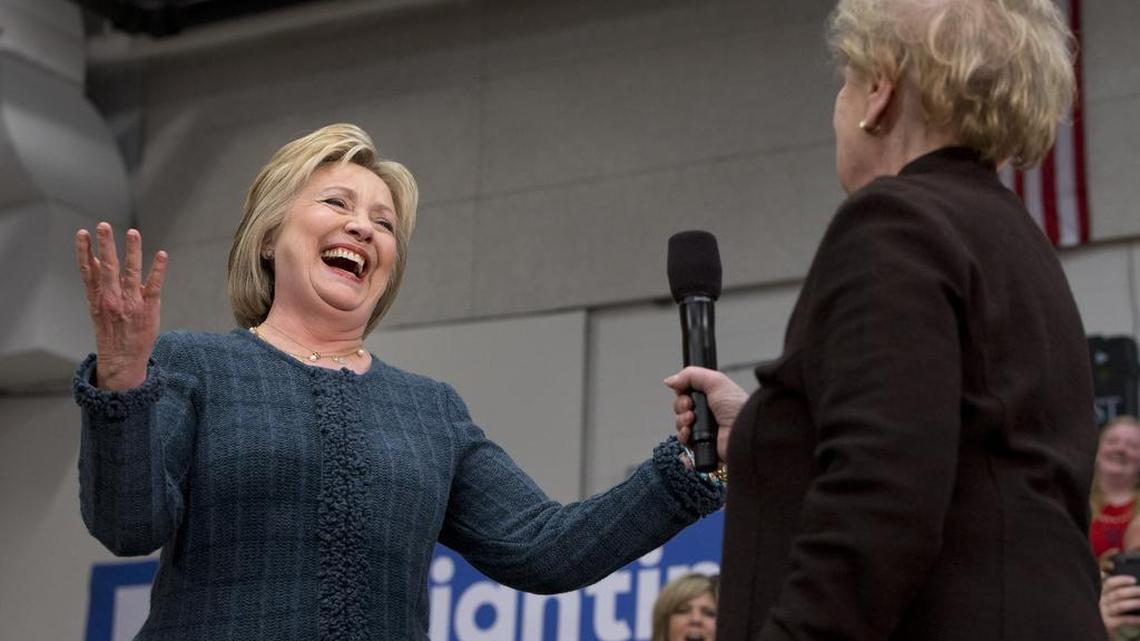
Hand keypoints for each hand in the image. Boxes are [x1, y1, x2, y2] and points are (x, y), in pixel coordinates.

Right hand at [75, 223, 167, 389]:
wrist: (122, 359)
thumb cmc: (111, 330)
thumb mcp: (97, 307)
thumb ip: (97, 284)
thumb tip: (95, 260)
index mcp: (98, 298)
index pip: (88, 270)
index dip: (84, 251)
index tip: (82, 233)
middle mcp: (112, 298)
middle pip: (108, 268)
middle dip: (106, 246)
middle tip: (103, 225)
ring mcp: (131, 303)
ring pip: (130, 273)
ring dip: (132, 252)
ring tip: (132, 232)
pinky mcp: (149, 308)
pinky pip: (154, 286)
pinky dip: (158, 270)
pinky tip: (162, 255)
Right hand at [664, 366, 747, 460]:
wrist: (743, 432)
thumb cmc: (737, 407)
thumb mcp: (715, 381)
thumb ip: (691, 375)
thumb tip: (670, 380)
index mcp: (712, 396)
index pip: (687, 393)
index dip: (682, 393)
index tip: (686, 393)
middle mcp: (707, 412)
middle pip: (681, 407)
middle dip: (681, 406)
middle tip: (691, 407)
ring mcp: (704, 429)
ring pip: (680, 423)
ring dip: (681, 420)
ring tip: (692, 419)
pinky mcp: (701, 444)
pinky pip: (684, 439)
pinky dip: (683, 435)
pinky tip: (689, 432)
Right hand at [1101, 574, 1139, 634]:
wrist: (1109, 631)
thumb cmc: (1116, 614)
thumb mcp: (1114, 601)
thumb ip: (1118, 593)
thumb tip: (1132, 585)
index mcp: (1103, 594)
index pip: (1109, 583)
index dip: (1121, 580)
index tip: (1134, 580)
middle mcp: (1102, 602)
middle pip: (1117, 594)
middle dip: (1132, 591)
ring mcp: (1104, 613)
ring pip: (1120, 606)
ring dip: (1134, 603)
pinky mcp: (1109, 624)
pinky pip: (1124, 620)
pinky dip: (1135, 619)